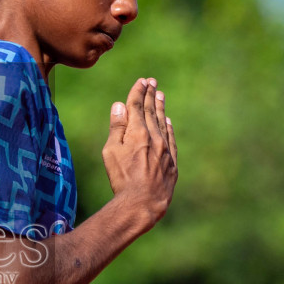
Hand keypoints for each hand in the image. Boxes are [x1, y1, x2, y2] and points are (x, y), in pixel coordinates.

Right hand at [102, 77, 177, 229]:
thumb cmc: (122, 178)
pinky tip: (168, 121)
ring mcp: (165, 149)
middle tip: (152, 82)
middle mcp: (154, 137)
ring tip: (160, 95)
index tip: (141, 81)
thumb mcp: (111, 152)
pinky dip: (169, 128)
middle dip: (151, 95)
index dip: (138, 93)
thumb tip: (119, 106)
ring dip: (160, 108)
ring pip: (163, 123)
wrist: (143, 202)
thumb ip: (117, 128)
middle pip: (152, 112)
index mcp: (137, 133)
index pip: (137, 106)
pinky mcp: (172, 162)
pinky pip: (171, 139)